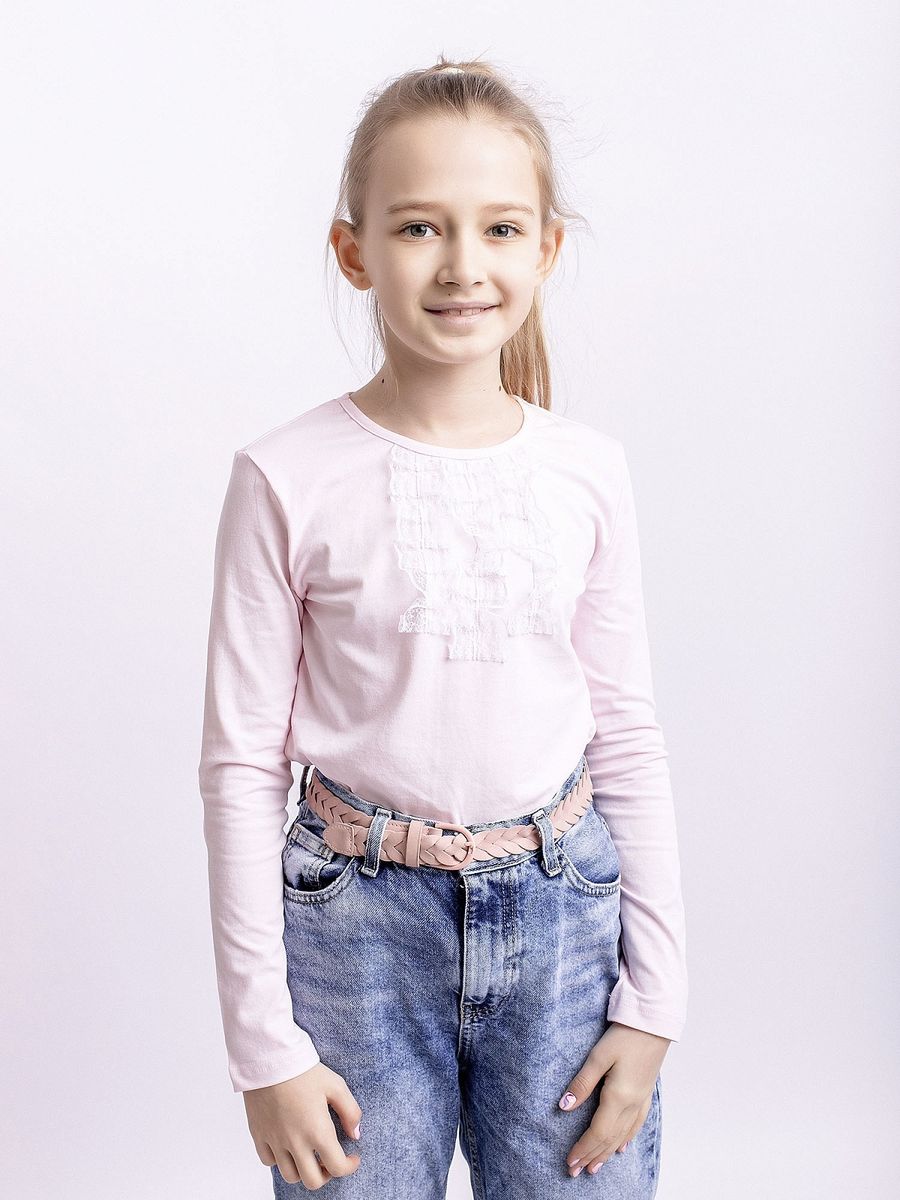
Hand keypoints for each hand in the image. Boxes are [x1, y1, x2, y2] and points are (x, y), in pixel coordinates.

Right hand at [243, 1062, 362, 1190]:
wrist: (270, 1058)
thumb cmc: (304, 1070)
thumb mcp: (336, 1085)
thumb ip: (351, 1112)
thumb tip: (355, 1134)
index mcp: (317, 1131)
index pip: (337, 1167)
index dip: (349, 1167)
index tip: (353, 1158)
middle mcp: (295, 1142)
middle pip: (312, 1181)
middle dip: (326, 1174)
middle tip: (330, 1159)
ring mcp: (274, 1141)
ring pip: (290, 1176)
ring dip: (303, 1170)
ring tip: (309, 1154)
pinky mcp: (259, 1135)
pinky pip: (268, 1161)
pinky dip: (279, 1160)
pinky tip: (287, 1145)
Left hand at [558, 1022, 668, 1177]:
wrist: (653, 1023)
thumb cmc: (625, 1036)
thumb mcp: (598, 1056)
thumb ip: (582, 1083)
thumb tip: (564, 1107)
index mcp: (618, 1097)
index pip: (598, 1132)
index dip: (583, 1148)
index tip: (570, 1161)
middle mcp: (632, 1104)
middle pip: (609, 1139)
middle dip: (592, 1156)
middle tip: (576, 1171)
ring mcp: (641, 1100)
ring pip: (622, 1135)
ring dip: (606, 1152)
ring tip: (594, 1166)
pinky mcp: (645, 1093)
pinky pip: (635, 1125)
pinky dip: (625, 1139)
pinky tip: (621, 1147)